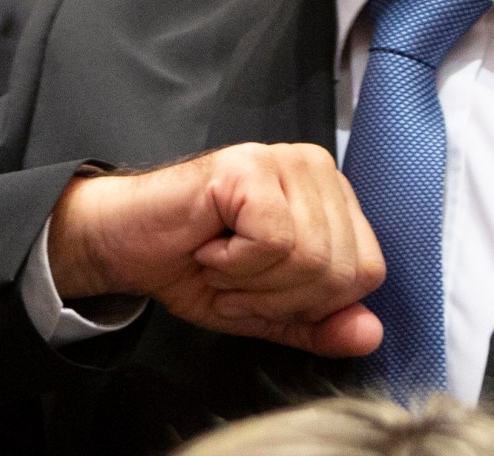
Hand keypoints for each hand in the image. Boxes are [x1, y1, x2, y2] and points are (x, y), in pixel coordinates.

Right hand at [45, 143, 383, 357]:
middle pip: (342, 270)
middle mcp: (315, 168)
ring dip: (252, 281)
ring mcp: (282, 161)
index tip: (261, 289)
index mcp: (330, 198)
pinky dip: (235, 262)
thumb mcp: (267, 311)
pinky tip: (210, 245)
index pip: (368, 272)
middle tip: (234, 277)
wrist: (122, 245)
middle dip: (279, 296)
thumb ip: (321, 325)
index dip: (312, 303)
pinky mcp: (248, 166)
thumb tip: (370, 333)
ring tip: (220, 260)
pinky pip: (274, 241)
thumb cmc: (190, 266)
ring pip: (310, 258)